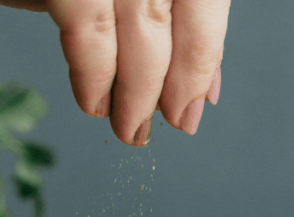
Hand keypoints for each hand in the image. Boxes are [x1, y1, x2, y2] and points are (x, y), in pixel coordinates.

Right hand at [0, 0, 229, 145]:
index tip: (189, 107)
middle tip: (149, 128)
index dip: (199, 64)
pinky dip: (93, 74)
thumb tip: (201, 87)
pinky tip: (93, 101)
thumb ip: (170, 23)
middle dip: (168, 87)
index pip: (204, 4)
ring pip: (140, 27)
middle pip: (171, 18)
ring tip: (125, 126)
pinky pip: (89, 28)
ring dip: (135, 93)